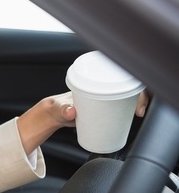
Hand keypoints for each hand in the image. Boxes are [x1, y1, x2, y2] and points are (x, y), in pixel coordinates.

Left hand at [16, 90, 149, 154]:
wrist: (53, 114)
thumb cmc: (57, 108)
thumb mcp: (59, 109)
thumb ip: (63, 110)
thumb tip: (71, 111)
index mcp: (92, 83)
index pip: (117, 78)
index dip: (129, 85)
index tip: (134, 101)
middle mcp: (100, 86)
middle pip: (125, 86)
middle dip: (138, 96)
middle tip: (138, 112)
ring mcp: (103, 96)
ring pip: (125, 95)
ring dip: (136, 101)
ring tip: (137, 114)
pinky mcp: (103, 105)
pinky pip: (120, 103)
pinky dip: (129, 106)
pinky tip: (136, 113)